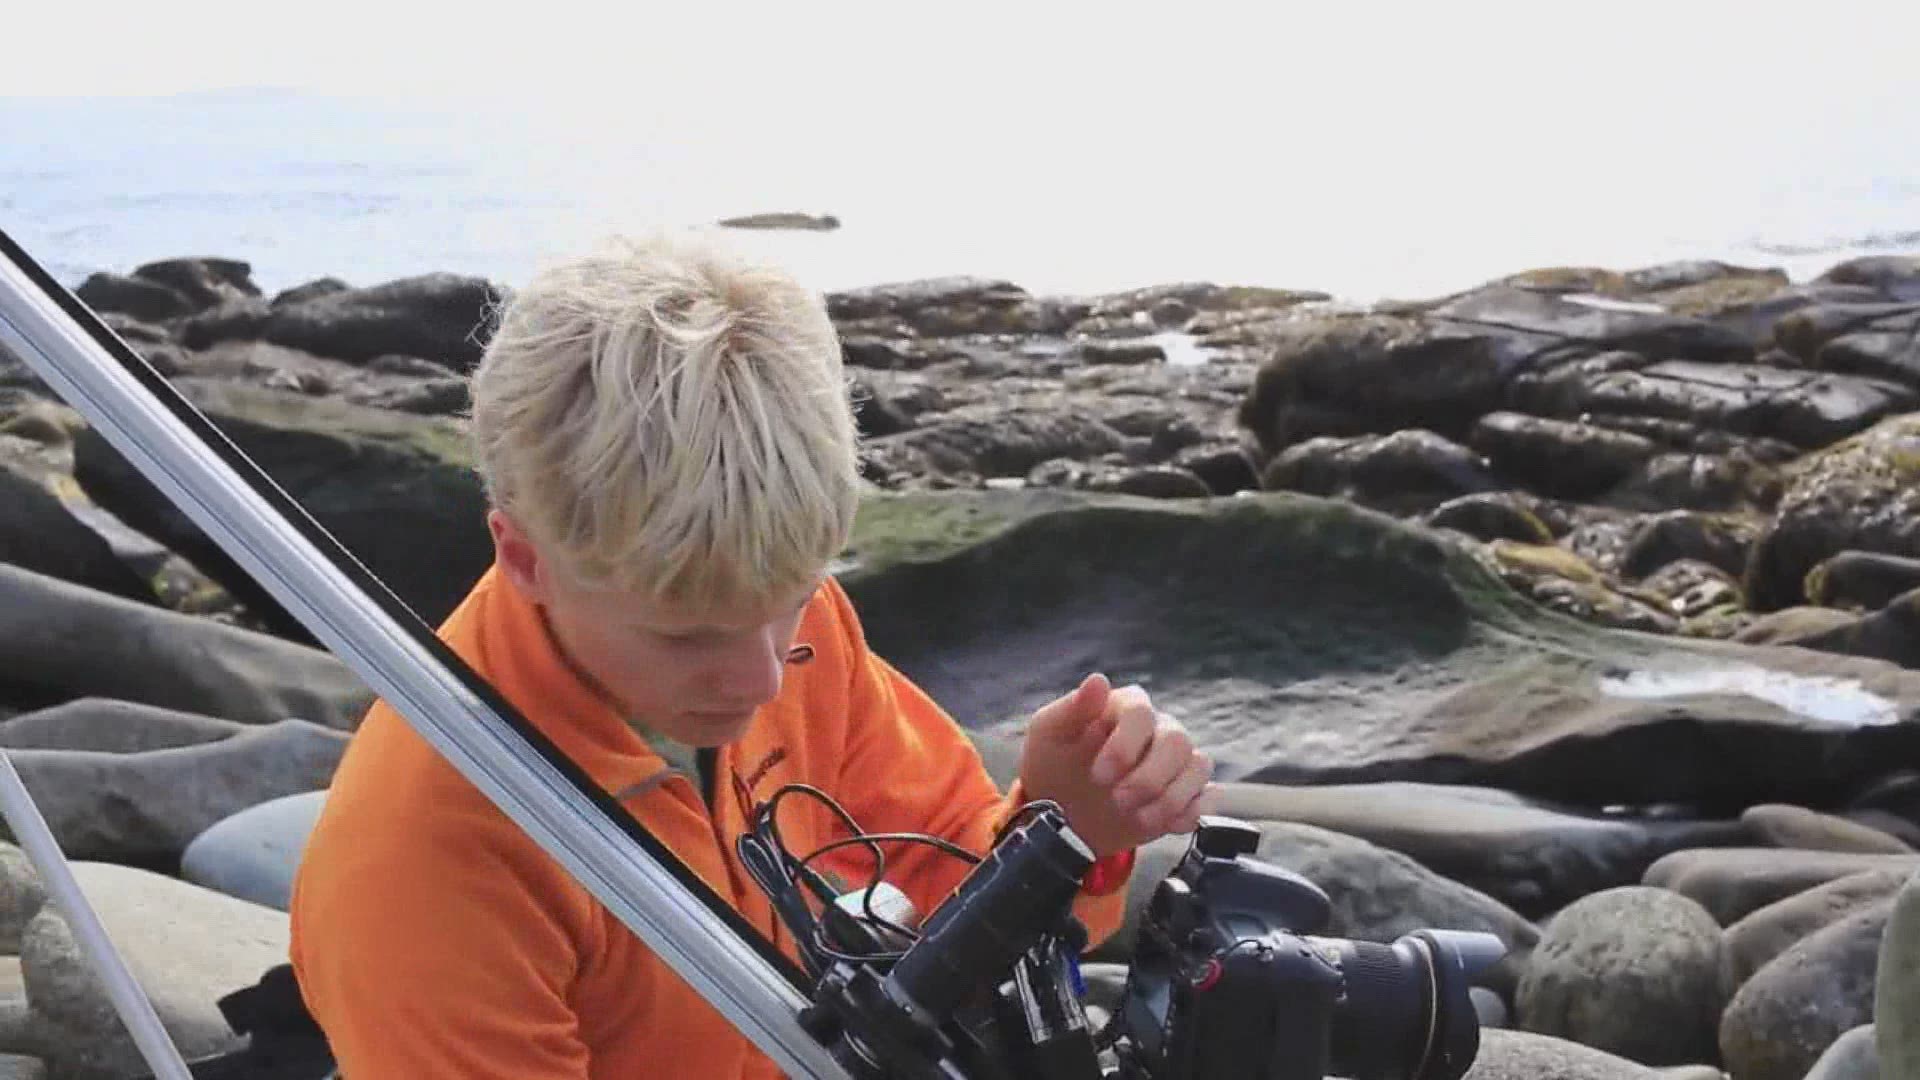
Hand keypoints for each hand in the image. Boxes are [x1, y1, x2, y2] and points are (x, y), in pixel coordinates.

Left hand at [1017, 673, 1213, 857]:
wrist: (1063, 813)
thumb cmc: (1054, 764)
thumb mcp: (1050, 734)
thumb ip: (1072, 708)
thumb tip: (1098, 681)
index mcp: (1126, 706)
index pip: (1142, 714)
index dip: (1124, 747)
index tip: (1098, 776)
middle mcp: (1159, 728)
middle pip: (1177, 742)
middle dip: (1148, 779)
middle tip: (1118, 801)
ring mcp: (1176, 761)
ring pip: (1197, 768)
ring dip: (1168, 800)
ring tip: (1136, 817)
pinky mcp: (1186, 794)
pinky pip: (1206, 799)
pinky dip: (1186, 815)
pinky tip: (1157, 823)